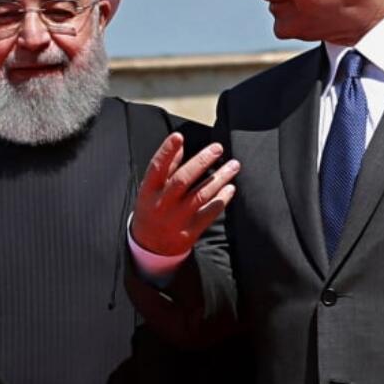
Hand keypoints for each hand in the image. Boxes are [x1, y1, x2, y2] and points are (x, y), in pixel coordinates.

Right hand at [131, 133, 238, 255]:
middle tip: (218, 148)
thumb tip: (179, 144)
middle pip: (182, 180)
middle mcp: (161, 204)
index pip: (156, 168)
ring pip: (200, 196)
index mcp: (149, 191)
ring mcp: (176, 219)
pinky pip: (209, 213)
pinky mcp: (189, 232)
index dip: (166, 151)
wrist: (150, 246)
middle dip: (201, 162)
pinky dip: (221, 200)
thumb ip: (166, 167)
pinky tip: (230, 188)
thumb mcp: (151, 189)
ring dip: (219, 179)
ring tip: (233, 165)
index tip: (179, 136)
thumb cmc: (152, 209)